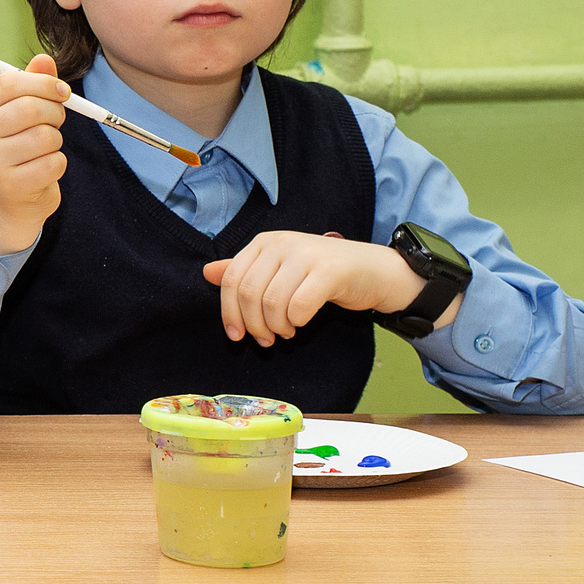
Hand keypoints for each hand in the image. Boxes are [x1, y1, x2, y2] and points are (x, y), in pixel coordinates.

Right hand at [0, 55, 70, 255]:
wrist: (7, 200)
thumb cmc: (19, 148)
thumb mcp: (21, 114)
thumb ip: (33, 85)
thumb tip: (44, 58)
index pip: (9, 83)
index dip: (42, 82)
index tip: (62, 91)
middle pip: (30, 108)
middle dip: (55, 112)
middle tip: (56, 121)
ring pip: (46, 136)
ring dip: (56, 141)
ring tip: (45, 148)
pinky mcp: (13, 184)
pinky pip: (53, 162)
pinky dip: (58, 164)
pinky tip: (44, 168)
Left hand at [203, 231, 440, 346]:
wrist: (376, 270)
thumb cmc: (323, 273)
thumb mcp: (281, 268)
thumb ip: (246, 271)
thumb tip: (207, 272)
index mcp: (264, 242)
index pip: (231, 279)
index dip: (228, 312)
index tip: (235, 336)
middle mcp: (282, 243)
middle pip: (248, 293)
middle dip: (252, 325)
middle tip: (265, 340)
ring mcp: (306, 254)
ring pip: (271, 302)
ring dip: (275, 327)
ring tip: (285, 332)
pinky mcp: (330, 271)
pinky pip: (299, 306)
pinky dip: (296, 322)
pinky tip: (300, 324)